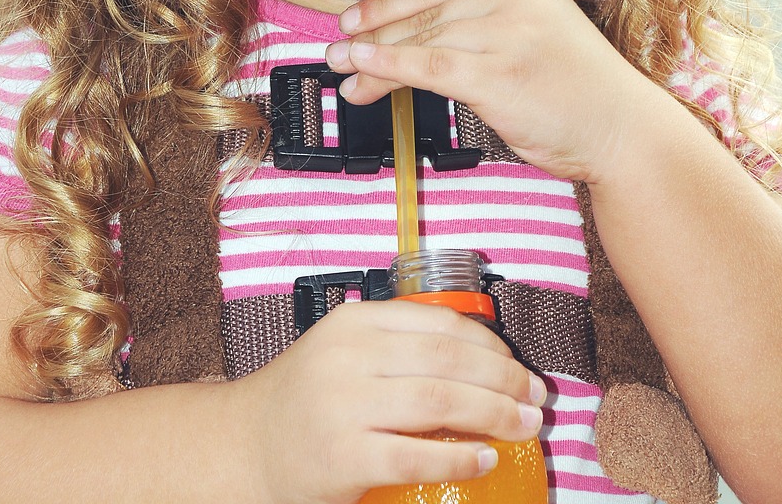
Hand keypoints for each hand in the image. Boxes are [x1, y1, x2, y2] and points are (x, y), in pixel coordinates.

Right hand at [240, 298, 544, 503]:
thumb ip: (399, 347)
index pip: (441, 324)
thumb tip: (486, 363)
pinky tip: (484, 459)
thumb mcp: (346, 352)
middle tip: (536, 400)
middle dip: (504, 380)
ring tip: (523, 427)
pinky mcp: (342, 457)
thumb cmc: (307, 400)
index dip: (493, 346)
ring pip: (438, 403)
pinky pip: (415, 457)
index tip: (520, 368)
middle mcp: (348, 356)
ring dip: (493, 415)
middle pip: (448, 360)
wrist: (245, 448)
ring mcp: (343, 406)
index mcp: (355, 322)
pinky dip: (458, 458)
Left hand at [326, 0, 658, 183]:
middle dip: (372, 33)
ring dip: (371, 59)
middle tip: (337, 50)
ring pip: (418, 40)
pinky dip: (386, 68)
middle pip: (422, 12)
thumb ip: (481, 23)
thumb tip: (410, 37)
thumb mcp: (531, 33)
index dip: (389, 2)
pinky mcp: (496, 73)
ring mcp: (504, 32)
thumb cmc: (576, 89)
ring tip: (343, 73)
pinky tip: (362, 73)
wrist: (624, 129)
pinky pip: (426, 66)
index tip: (357, 17)